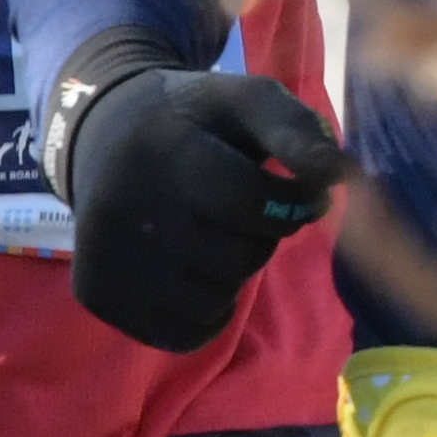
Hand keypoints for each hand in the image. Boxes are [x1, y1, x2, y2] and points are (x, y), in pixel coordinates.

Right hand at [53, 55, 348, 354]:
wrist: (101, 137)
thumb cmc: (194, 122)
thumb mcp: (246, 101)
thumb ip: (296, 129)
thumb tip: (339, 174)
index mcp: (163, 152)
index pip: (250, 200)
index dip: (297, 202)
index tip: (306, 192)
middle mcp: (124, 209)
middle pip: (237, 258)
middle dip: (261, 237)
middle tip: (244, 211)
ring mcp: (104, 258)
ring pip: (213, 301)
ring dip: (234, 276)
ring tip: (214, 236)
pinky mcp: (96, 294)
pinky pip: (181, 335)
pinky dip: (205, 312)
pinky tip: (193, 271)